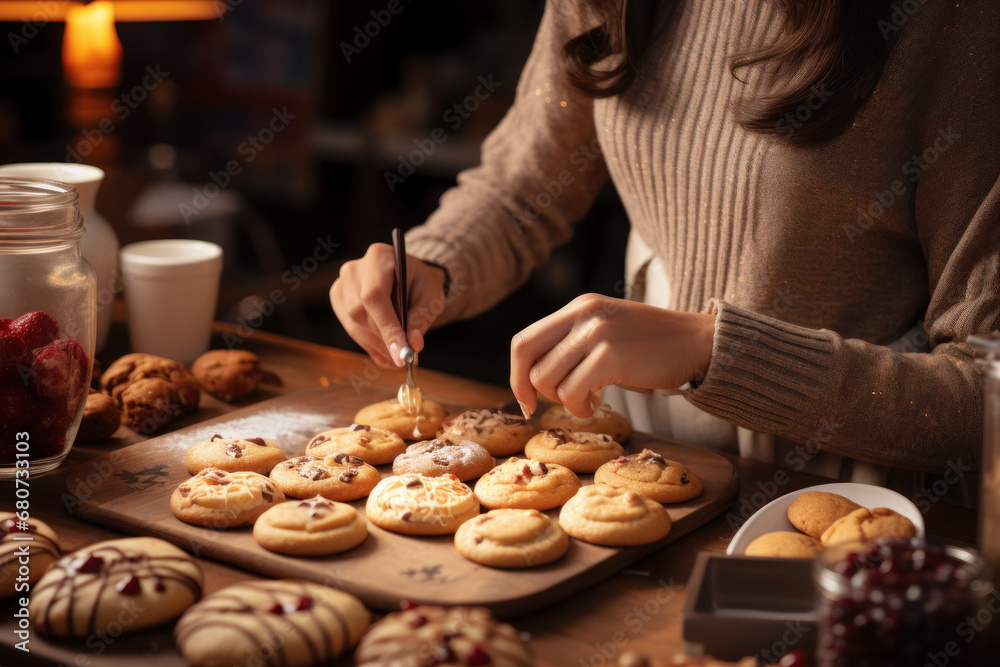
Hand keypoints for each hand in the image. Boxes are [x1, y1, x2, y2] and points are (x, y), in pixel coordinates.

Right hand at [330, 243, 446, 367]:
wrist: (408, 275)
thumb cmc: (421, 283)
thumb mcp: (431, 297)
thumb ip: (421, 318)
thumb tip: (413, 344)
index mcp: (379, 257)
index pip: (375, 296)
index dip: (387, 328)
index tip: (401, 355)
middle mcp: (354, 268)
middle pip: (360, 312)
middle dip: (384, 340)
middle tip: (406, 358)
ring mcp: (342, 283)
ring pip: (354, 324)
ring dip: (378, 345)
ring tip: (398, 356)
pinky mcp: (338, 298)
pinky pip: (350, 328)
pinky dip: (369, 344)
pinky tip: (386, 351)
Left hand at [510, 293, 715, 418]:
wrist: (698, 343)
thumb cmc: (652, 346)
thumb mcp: (607, 330)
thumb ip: (574, 342)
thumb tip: (536, 376)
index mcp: (579, 307)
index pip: (524, 340)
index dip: (517, 373)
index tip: (526, 398)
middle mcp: (583, 314)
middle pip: (527, 356)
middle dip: (531, 389)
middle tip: (551, 403)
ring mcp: (597, 333)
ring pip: (547, 377)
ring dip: (562, 399)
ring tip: (586, 400)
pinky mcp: (611, 356)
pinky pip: (571, 391)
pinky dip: (578, 406)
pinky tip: (595, 405)